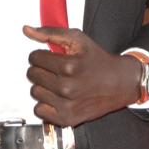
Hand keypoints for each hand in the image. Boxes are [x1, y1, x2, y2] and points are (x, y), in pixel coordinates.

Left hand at [23, 26, 140, 126]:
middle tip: (55, 70)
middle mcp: (67, 87)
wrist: (120, 82)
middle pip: (32, 75)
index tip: (50, 57)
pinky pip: (39, 111)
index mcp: (68, 66)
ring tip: (58, 83)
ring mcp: (66, 105)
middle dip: (41, 69)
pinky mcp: (67, 118)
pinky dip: (45, 104)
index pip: (34, 58)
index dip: (41, 55)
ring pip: (34, 92)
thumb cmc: (99, 60)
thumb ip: (50, 33)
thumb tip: (27, 30)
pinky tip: (57, 97)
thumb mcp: (78, 39)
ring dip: (43, 87)